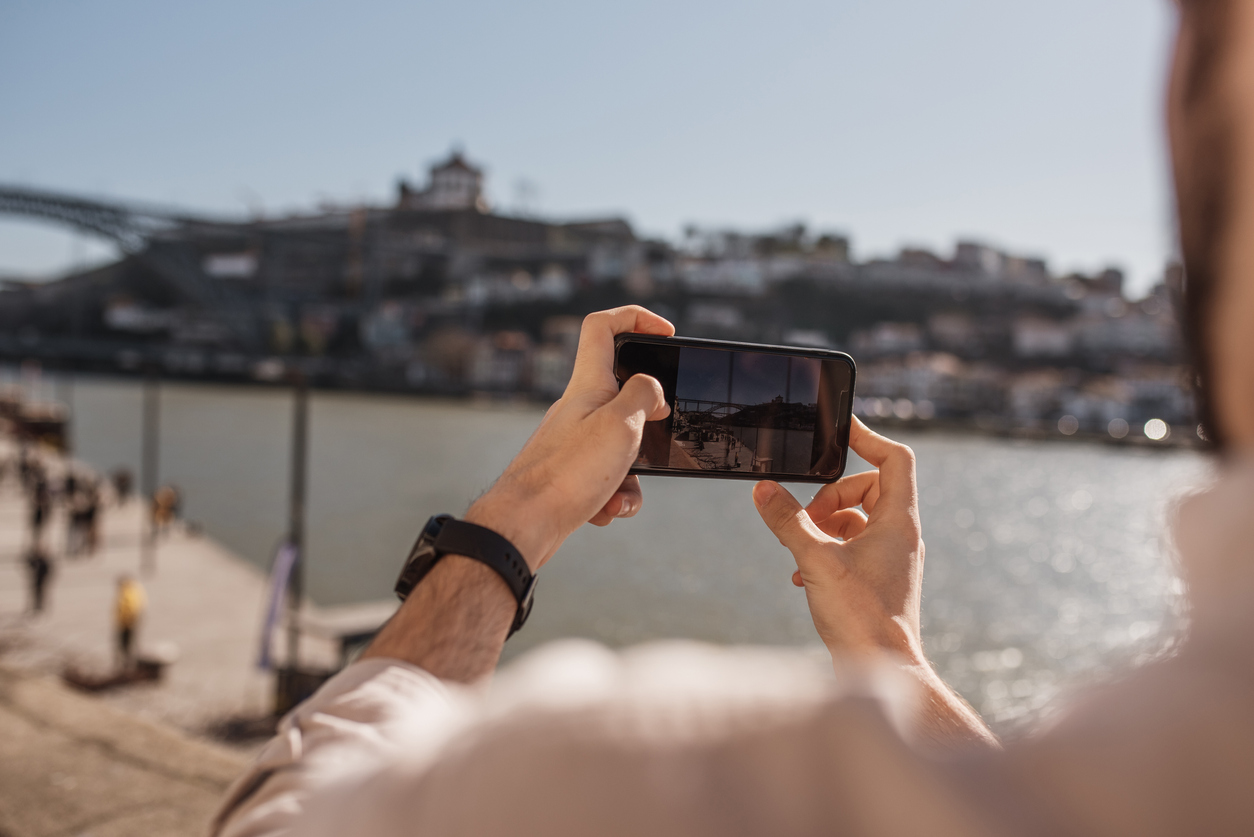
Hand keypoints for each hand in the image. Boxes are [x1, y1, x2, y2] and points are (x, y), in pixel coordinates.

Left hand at [465, 306, 672, 571]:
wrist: (522, 526)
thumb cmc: (568, 473)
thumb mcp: (622, 424)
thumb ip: (644, 394)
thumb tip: (652, 388)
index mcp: (588, 386)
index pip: (603, 327)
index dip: (635, 318)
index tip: (666, 333)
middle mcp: (577, 408)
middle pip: (622, 393)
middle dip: (648, 420)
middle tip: (658, 436)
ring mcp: (572, 441)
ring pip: (619, 446)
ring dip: (632, 474)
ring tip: (619, 495)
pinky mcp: (569, 474)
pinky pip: (606, 478)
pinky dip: (613, 496)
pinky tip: (603, 510)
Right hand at [752, 417, 925, 662]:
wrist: (882, 670)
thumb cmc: (862, 619)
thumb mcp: (816, 561)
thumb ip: (789, 521)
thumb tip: (764, 491)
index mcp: (899, 522)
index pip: (895, 460)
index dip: (868, 438)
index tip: (840, 430)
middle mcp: (901, 536)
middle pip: (870, 488)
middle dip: (832, 495)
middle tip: (807, 515)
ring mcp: (892, 558)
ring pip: (858, 519)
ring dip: (825, 525)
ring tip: (801, 548)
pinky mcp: (880, 578)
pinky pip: (854, 547)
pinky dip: (828, 549)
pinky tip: (805, 574)